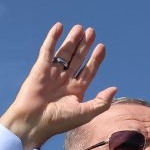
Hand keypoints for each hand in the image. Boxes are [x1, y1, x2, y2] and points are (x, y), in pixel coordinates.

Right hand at [0, 23, 117, 149]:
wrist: (33, 122)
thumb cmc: (58, 121)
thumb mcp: (85, 113)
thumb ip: (101, 102)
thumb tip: (115, 88)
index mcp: (76, 91)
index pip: (89, 70)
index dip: (95, 59)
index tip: (102, 47)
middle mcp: (65, 81)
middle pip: (77, 59)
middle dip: (85, 45)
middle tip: (91, 32)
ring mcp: (52, 74)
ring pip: (64, 53)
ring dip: (72, 40)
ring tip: (80, 28)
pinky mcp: (40, 68)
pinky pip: (47, 50)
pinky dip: (53, 38)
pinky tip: (59, 27)